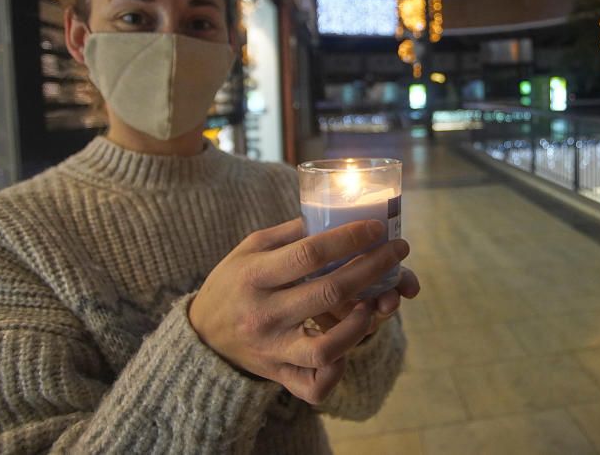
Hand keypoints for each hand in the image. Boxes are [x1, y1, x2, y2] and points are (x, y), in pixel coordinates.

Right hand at [188, 218, 409, 403]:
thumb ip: (290, 233)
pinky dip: (338, 371)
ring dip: (360, 324)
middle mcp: (263, 314)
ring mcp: (272, 349)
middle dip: (373, 267)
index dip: (349, 238)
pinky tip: (352, 344)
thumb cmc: (234, 282)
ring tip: (377, 300)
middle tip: (398, 250)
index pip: (309, 254)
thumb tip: (336, 214)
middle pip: (329, 292)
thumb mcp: (250, 248)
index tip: (377, 227)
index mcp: (254, 276)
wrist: (201, 336)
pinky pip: (313, 385)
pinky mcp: (279, 375)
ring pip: (325, 347)